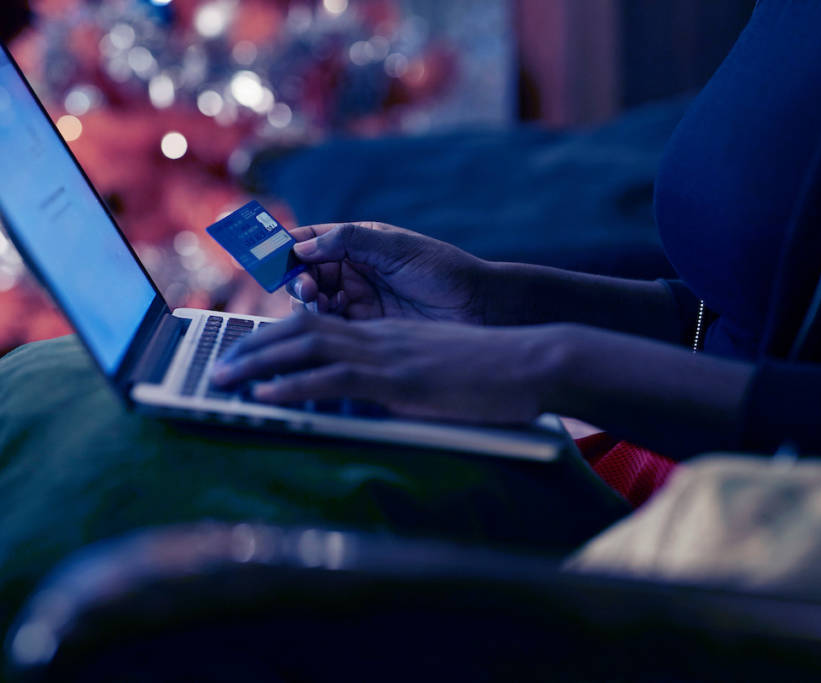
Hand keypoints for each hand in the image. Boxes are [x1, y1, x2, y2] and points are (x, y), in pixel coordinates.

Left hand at [212, 311, 564, 422]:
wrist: (530, 361)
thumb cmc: (494, 372)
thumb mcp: (438, 372)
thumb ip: (403, 380)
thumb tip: (378, 399)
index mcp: (386, 336)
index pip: (319, 326)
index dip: (277, 336)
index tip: (248, 350)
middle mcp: (379, 337)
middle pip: (300, 330)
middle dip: (252, 347)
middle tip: (219, 366)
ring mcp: (388, 355)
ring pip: (306, 348)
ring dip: (258, 363)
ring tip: (223, 380)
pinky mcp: (399, 379)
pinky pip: (334, 378)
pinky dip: (294, 385)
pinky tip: (266, 395)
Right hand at [287, 222, 489, 323]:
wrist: (478, 309)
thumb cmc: (445, 272)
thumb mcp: (398, 249)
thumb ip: (349, 241)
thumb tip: (301, 245)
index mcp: (358, 241)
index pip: (309, 239)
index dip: (284, 246)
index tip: (266, 255)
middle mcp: (352, 270)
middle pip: (302, 273)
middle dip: (296, 280)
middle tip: (307, 289)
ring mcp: (356, 300)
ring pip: (311, 303)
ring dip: (306, 305)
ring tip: (319, 307)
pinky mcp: (363, 329)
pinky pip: (329, 328)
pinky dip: (320, 328)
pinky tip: (328, 327)